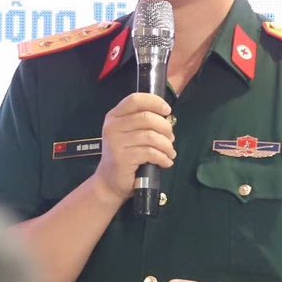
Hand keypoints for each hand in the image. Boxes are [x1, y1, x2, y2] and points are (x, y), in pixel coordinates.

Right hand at [92, 92, 174, 206]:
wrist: (109, 182)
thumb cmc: (124, 156)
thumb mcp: (130, 134)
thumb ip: (143, 123)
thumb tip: (168, 120)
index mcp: (114, 116)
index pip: (135, 100)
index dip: (154, 102)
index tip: (167, 111)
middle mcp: (112, 127)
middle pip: (146, 117)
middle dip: (165, 127)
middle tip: (171, 138)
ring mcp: (115, 142)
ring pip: (151, 136)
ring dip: (166, 145)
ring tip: (170, 153)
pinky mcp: (122, 158)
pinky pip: (150, 152)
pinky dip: (163, 157)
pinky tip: (166, 162)